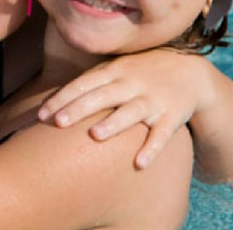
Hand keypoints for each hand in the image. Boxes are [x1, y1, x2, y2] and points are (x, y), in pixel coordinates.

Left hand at [38, 49, 213, 168]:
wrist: (190, 71)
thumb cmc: (140, 73)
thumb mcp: (116, 69)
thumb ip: (89, 82)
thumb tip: (51, 101)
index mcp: (114, 71)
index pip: (83, 84)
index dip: (62, 98)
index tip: (41, 114)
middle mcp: (131, 84)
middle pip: (102, 96)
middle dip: (80, 109)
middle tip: (59, 123)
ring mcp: (153, 99)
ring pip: (131, 112)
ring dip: (114, 123)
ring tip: (95, 135)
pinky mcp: (172, 115)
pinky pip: (162, 133)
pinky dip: (152, 148)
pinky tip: (139, 163)